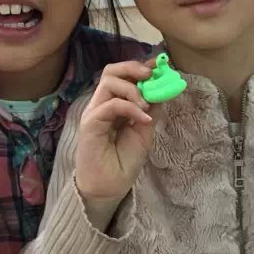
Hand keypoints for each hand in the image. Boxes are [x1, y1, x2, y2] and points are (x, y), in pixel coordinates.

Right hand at [76, 61, 157, 218]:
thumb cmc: (123, 161)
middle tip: (151, 76)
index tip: (160, 65)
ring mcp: (95, 112)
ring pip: (109, 82)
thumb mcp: (144, 131)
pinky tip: (143, 119)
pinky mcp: (91, 124)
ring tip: (146, 106)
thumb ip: (151, 110)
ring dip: (133, 89)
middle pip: (111, 71)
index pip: (122, 75)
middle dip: (134, 68)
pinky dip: (131, 108)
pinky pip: (111, 105)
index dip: (140, 67)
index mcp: (114, 103)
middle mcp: (102, 104)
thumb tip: (163, 88)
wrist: (108, 187)